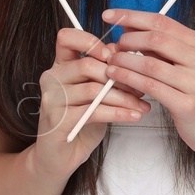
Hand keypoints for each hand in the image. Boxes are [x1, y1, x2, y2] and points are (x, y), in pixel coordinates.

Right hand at [27, 28, 150, 182]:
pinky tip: (133, 116)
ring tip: (142, 105)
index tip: (113, 54)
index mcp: (60, 66)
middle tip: (140, 87)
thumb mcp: (96, 94)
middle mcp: (52, 79)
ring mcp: (53, 100)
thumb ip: (106, 75)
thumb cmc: (81, 122)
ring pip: (93, 90)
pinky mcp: (58, 121)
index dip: (90, 41)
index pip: (67, 38)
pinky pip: (93, 112)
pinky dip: (118, 113)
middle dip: (119, 76)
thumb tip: (131, 57)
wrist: (60, 157)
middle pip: (86, 66)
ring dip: (123, 98)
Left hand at [99, 9, 194, 159]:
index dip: (132, 16)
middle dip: (128, 40)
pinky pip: (151, 86)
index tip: (109, 15)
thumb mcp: (183, 64)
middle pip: (156, 38)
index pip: (162, 21)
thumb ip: (159, 46)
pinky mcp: (188, 105)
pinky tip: (116, 77)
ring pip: (150, 64)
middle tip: (114, 47)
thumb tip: (127, 26)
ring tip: (110, 62)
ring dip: (124, 61)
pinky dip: (129, 79)